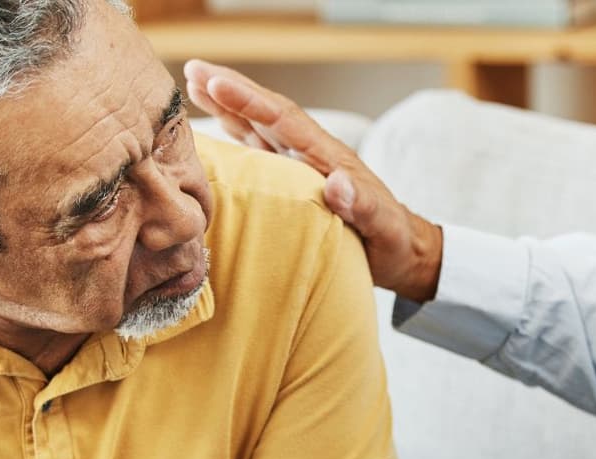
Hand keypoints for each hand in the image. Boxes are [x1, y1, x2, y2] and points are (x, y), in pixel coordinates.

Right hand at [183, 59, 445, 302]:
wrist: (403, 251)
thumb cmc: (393, 241)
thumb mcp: (383, 227)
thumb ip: (362, 205)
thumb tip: (337, 183)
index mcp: (328, 158)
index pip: (283, 121)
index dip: (249, 102)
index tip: (217, 83)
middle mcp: (311, 155)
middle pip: (265, 114)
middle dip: (230, 91)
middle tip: (192, 69)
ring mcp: (300, 165)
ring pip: (258, 126)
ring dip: (227, 105)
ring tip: (194, 84)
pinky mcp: (293, 180)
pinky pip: (258, 149)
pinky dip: (236, 131)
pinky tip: (217, 122)